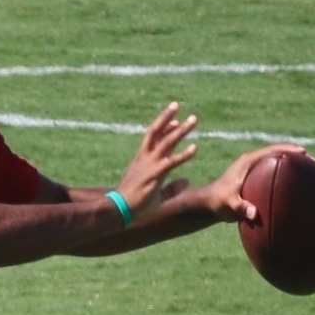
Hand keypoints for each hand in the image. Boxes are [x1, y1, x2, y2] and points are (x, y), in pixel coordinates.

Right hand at [112, 102, 200, 218]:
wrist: (118, 210)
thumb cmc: (133, 205)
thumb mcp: (156, 195)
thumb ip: (172, 188)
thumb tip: (187, 181)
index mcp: (142, 161)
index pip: (153, 138)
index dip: (164, 128)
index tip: (175, 121)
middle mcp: (145, 159)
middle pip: (157, 132)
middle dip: (168, 118)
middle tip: (177, 105)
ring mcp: (150, 165)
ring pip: (166, 142)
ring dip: (181, 130)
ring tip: (193, 119)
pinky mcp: (155, 175)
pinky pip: (172, 162)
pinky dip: (184, 155)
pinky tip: (195, 148)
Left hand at [203, 142, 307, 223]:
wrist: (208, 205)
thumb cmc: (216, 202)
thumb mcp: (227, 205)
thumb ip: (239, 208)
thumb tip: (253, 214)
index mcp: (249, 161)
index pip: (274, 150)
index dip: (290, 151)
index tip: (306, 154)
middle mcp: (255, 162)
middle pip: (283, 155)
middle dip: (302, 159)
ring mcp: (258, 170)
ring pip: (283, 165)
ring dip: (300, 169)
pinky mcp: (259, 179)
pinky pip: (279, 176)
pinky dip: (292, 181)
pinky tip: (305, 192)